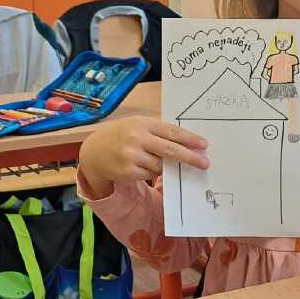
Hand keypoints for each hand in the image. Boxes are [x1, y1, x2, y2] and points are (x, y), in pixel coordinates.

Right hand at [78, 116, 208, 198]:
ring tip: (161, 161)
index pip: (171, 131)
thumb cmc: (123, 136)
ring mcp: (131, 156)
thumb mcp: (138, 126)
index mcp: (142, 123)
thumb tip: (187, 144)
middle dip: (190, 157)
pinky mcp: (128, 172)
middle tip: (204, 163)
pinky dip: (152, 172)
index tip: (203, 145)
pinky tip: (144, 166)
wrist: (95, 152)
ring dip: (167, 166)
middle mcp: (136, 138)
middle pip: (170, 150)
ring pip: (161, 165)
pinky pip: (150, 174)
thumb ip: (158, 133)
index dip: (190, 139)